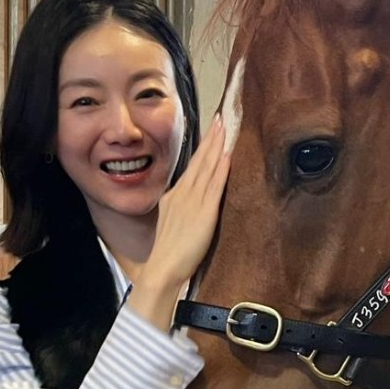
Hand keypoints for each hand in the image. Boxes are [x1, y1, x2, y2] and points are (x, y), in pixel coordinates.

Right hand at [126, 115, 230, 326]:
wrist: (162, 270)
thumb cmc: (168, 256)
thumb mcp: (171, 227)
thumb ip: (181, 213)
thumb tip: (189, 208)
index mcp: (174, 198)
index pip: (192, 167)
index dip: (203, 149)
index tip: (211, 132)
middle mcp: (182, 195)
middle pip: (199, 161)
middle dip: (210, 139)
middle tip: (220, 118)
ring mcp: (193, 202)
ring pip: (207, 168)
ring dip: (216, 146)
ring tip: (225, 128)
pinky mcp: (204, 213)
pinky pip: (214, 185)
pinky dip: (220, 168)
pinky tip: (227, 154)